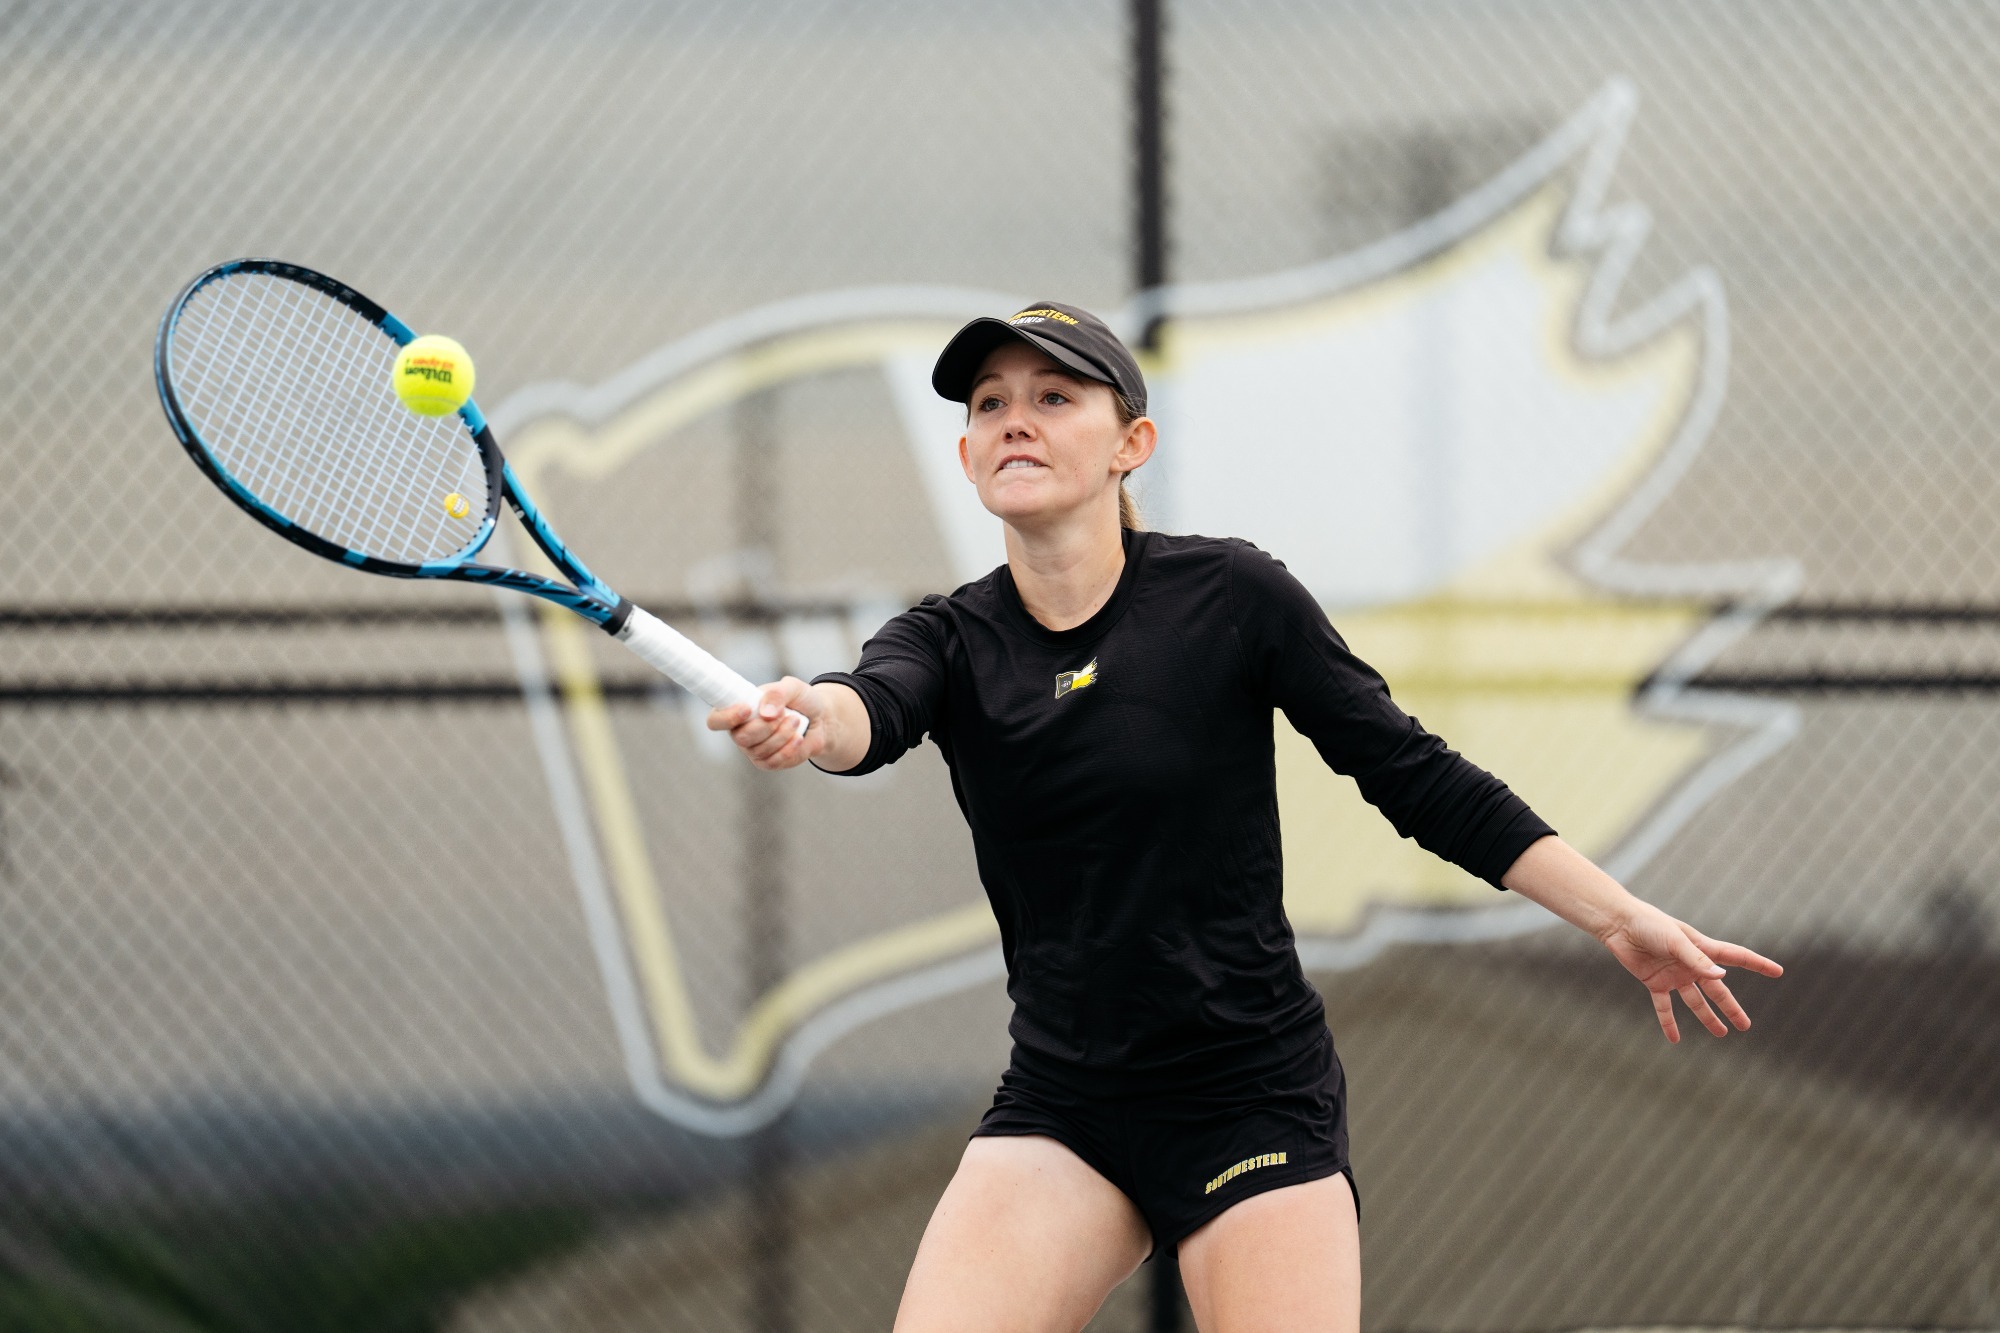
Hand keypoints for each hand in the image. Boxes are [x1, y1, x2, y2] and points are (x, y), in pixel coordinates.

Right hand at [707, 676, 826, 770]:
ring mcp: (752, 749)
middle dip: (766, 727)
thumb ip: (777, 694)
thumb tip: (765, 713)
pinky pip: (772, 762)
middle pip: (740, 738)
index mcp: (738, 709)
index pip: (716, 720)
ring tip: (796, 721)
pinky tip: (798, 738)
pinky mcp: (767, 762)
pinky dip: (788, 749)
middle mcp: (740, 731)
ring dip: (782, 735)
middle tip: (785, 714)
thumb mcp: (792, 688)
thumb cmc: (800, 701)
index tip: (747, 710)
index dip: (726, 718)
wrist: (821, 720)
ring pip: (759, 750)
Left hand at [1596, 901, 1784, 1042]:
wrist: (1619, 924)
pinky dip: (1668, 1023)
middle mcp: (1691, 964)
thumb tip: (1722, 977)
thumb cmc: (1650, 925)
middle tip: (1745, 1025)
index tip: (1777, 972)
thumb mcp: (1675, 941)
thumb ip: (1697, 960)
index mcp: (1702, 949)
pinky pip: (1664, 1007)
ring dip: (1707, 1018)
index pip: (1736, 957)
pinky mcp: (1655, 982)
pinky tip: (1674, 1040)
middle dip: (1731, 1007)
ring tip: (1722, 1034)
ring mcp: (1674, 975)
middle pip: (1717, 989)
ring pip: (1695, 1001)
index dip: (1757, 964)